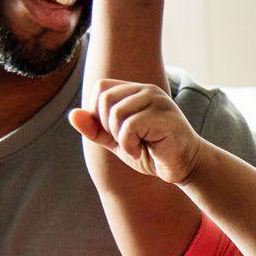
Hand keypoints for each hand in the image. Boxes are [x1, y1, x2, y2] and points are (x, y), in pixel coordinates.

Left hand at [70, 78, 204, 182]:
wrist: (184, 168)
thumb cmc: (151, 153)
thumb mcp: (116, 142)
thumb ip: (95, 129)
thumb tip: (72, 115)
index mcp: (135, 91)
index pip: (100, 87)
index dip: (97, 113)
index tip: (114, 133)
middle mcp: (147, 90)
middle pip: (105, 98)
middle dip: (107, 126)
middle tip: (125, 141)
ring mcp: (158, 101)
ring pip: (116, 112)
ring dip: (120, 137)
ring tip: (135, 147)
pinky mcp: (166, 116)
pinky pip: (130, 126)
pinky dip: (129, 145)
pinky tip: (140, 151)